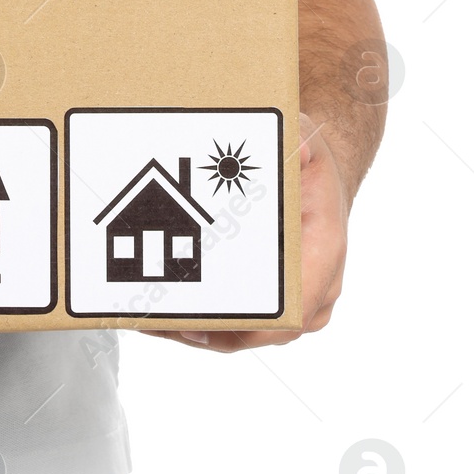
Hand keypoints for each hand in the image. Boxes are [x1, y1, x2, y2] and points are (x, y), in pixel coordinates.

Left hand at [148, 113, 347, 353]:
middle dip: (209, 330)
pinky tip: (162, 315)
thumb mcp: (305, 142)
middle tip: (160, 321)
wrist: (318, 180)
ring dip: (198, 330)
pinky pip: (240, 322)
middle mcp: (314, 285)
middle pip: (262, 330)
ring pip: (247, 332)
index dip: (252, 324)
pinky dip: (203, 321)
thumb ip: (298, 142)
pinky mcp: (273, 299)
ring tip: (150, 321)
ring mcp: (296, 299)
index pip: (296, 306)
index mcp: (323, 251)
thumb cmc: (309, 167)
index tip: (208, 325)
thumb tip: (297, 148)